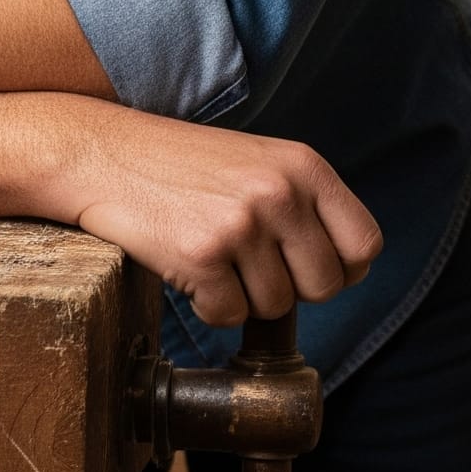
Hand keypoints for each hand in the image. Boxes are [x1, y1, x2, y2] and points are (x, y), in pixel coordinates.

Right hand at [62, 105, 382, 329]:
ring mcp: (242, 225)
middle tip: (250, 264)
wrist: (106, 153)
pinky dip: (208, 306)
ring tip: (213, 253)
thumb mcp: (260, 163)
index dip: (342, 269)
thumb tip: (348, 271)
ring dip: (244, 296)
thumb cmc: (184, 165)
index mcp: (305, 166)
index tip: (308, 267)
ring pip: (274, 308)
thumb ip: (305, 205)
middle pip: (325, 287)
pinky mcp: (201, 257)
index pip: (365, 245)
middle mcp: (281, 192)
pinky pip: (228, 318)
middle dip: (291, 290)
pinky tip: (187, 266)